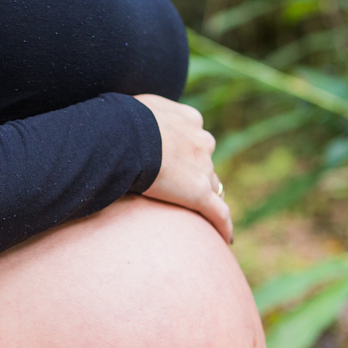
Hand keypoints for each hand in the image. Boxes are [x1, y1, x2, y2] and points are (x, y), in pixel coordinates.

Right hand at [134, 93, 233, 243]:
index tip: (179, 163)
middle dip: (197, 176)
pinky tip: (227, 239)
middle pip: (206, 164)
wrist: (124, 136)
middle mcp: (202, 142)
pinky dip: (224, 226)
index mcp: (190, 120)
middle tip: (183, 191)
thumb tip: (130, 120)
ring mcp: (203, 169)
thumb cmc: (121, 120)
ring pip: (212, 188)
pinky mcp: (199, 194)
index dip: (188, 152)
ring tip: (202, 217)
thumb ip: (146, 115)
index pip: (195, 140)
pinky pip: (219, 213)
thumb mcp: (137, 107)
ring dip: (207, 200)